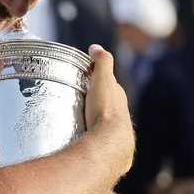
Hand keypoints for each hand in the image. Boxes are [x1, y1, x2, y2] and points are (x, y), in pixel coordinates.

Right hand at [84, 45, 134, 170]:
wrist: (110, 144)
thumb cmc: (106, 110)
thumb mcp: (103, 80)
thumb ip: (103, 62)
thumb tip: (96, 48)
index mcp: (119, 98)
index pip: (107, 84)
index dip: (95, 79)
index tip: (80, 78)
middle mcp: (119, 114)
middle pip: (104, 103)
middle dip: (92, 100)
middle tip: (74, 98)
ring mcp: (114, 131)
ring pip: (101, 121)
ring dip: (90, 118)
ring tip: (73, 119)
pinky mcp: (107, 145)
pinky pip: (97, 136)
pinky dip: (89, 133)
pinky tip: (80, 137)